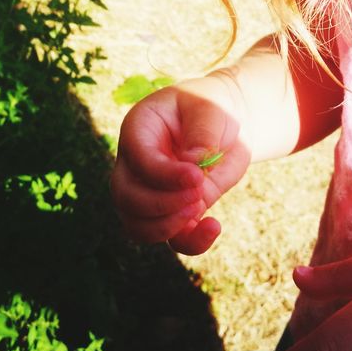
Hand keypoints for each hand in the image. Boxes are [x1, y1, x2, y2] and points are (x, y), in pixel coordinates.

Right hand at [110, 77, 250, 254]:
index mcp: (139, 130)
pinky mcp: (174, 211)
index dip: (163, 174)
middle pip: (125, 197)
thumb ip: (202, 134)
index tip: (197, 176)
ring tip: (200, 208)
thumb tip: (193, 168)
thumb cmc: (212, 108)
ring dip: (167, 228)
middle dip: (161, 204)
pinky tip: (213, 226)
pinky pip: (171, 239)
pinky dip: (190, 242)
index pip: (138, 160)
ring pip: (137, 225)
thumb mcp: (210, 108)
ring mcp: (150, 191)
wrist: (226, 122)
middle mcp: (135, 164)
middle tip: (198, 193)